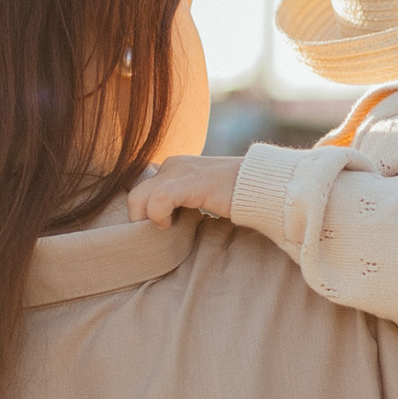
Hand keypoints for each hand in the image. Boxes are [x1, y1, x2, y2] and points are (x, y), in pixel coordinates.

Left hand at [128, 154, 243, 227]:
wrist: (263, 187)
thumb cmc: (234, 198)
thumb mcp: (200, 197)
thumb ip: (180, 202)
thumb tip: (161, 224)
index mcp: (174, 167)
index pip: (140, 190)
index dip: (142, 213)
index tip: (158, 229)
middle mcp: (173, 165)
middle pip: (134, 195)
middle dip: (139, 220)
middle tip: (159, 233)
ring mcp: (180, 171)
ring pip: (138, 197)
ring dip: (146, 220)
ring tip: (165, 229)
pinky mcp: (191, 182)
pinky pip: (158, 199)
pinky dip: (158, 216)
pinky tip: (171, 224)